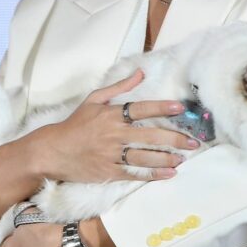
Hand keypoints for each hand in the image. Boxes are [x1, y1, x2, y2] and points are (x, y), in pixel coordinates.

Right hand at [31, 69, 197, 183]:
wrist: (52, 151)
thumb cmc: (75, 124)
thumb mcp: (93, 100)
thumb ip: (119, 87)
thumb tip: (140, 72)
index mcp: (110, 115)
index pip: (141, 109)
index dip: (161, 108)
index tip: (180, 108)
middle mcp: (113, 134)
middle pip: (150, 136)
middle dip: (175, 139)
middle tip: (194, 142)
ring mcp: (111, 155)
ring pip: (145, 157)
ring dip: (167, 158)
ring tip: (183, 159)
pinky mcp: (108, 172)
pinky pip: (135, 173)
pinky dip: (153, 174)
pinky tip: (168, 173)